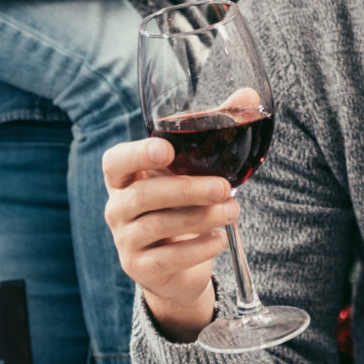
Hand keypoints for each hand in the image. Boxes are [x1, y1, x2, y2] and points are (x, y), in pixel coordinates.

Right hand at [104, 136, 236, 341]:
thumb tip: (248, 95)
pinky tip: (220, 239)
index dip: (136, 155)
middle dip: (186, 189)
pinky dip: (198, 248)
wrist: (176, 265)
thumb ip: (214, 127)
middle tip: (222, 186)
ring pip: (157, 225)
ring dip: (200, 217)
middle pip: (143, 196)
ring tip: (232, 210)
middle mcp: (117, 207)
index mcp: (125, 177)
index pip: (115, 161)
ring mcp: (125, 240)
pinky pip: (167, 258)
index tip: (166, 151)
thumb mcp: (192, 168)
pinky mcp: (139, 268)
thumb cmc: (183, 204)